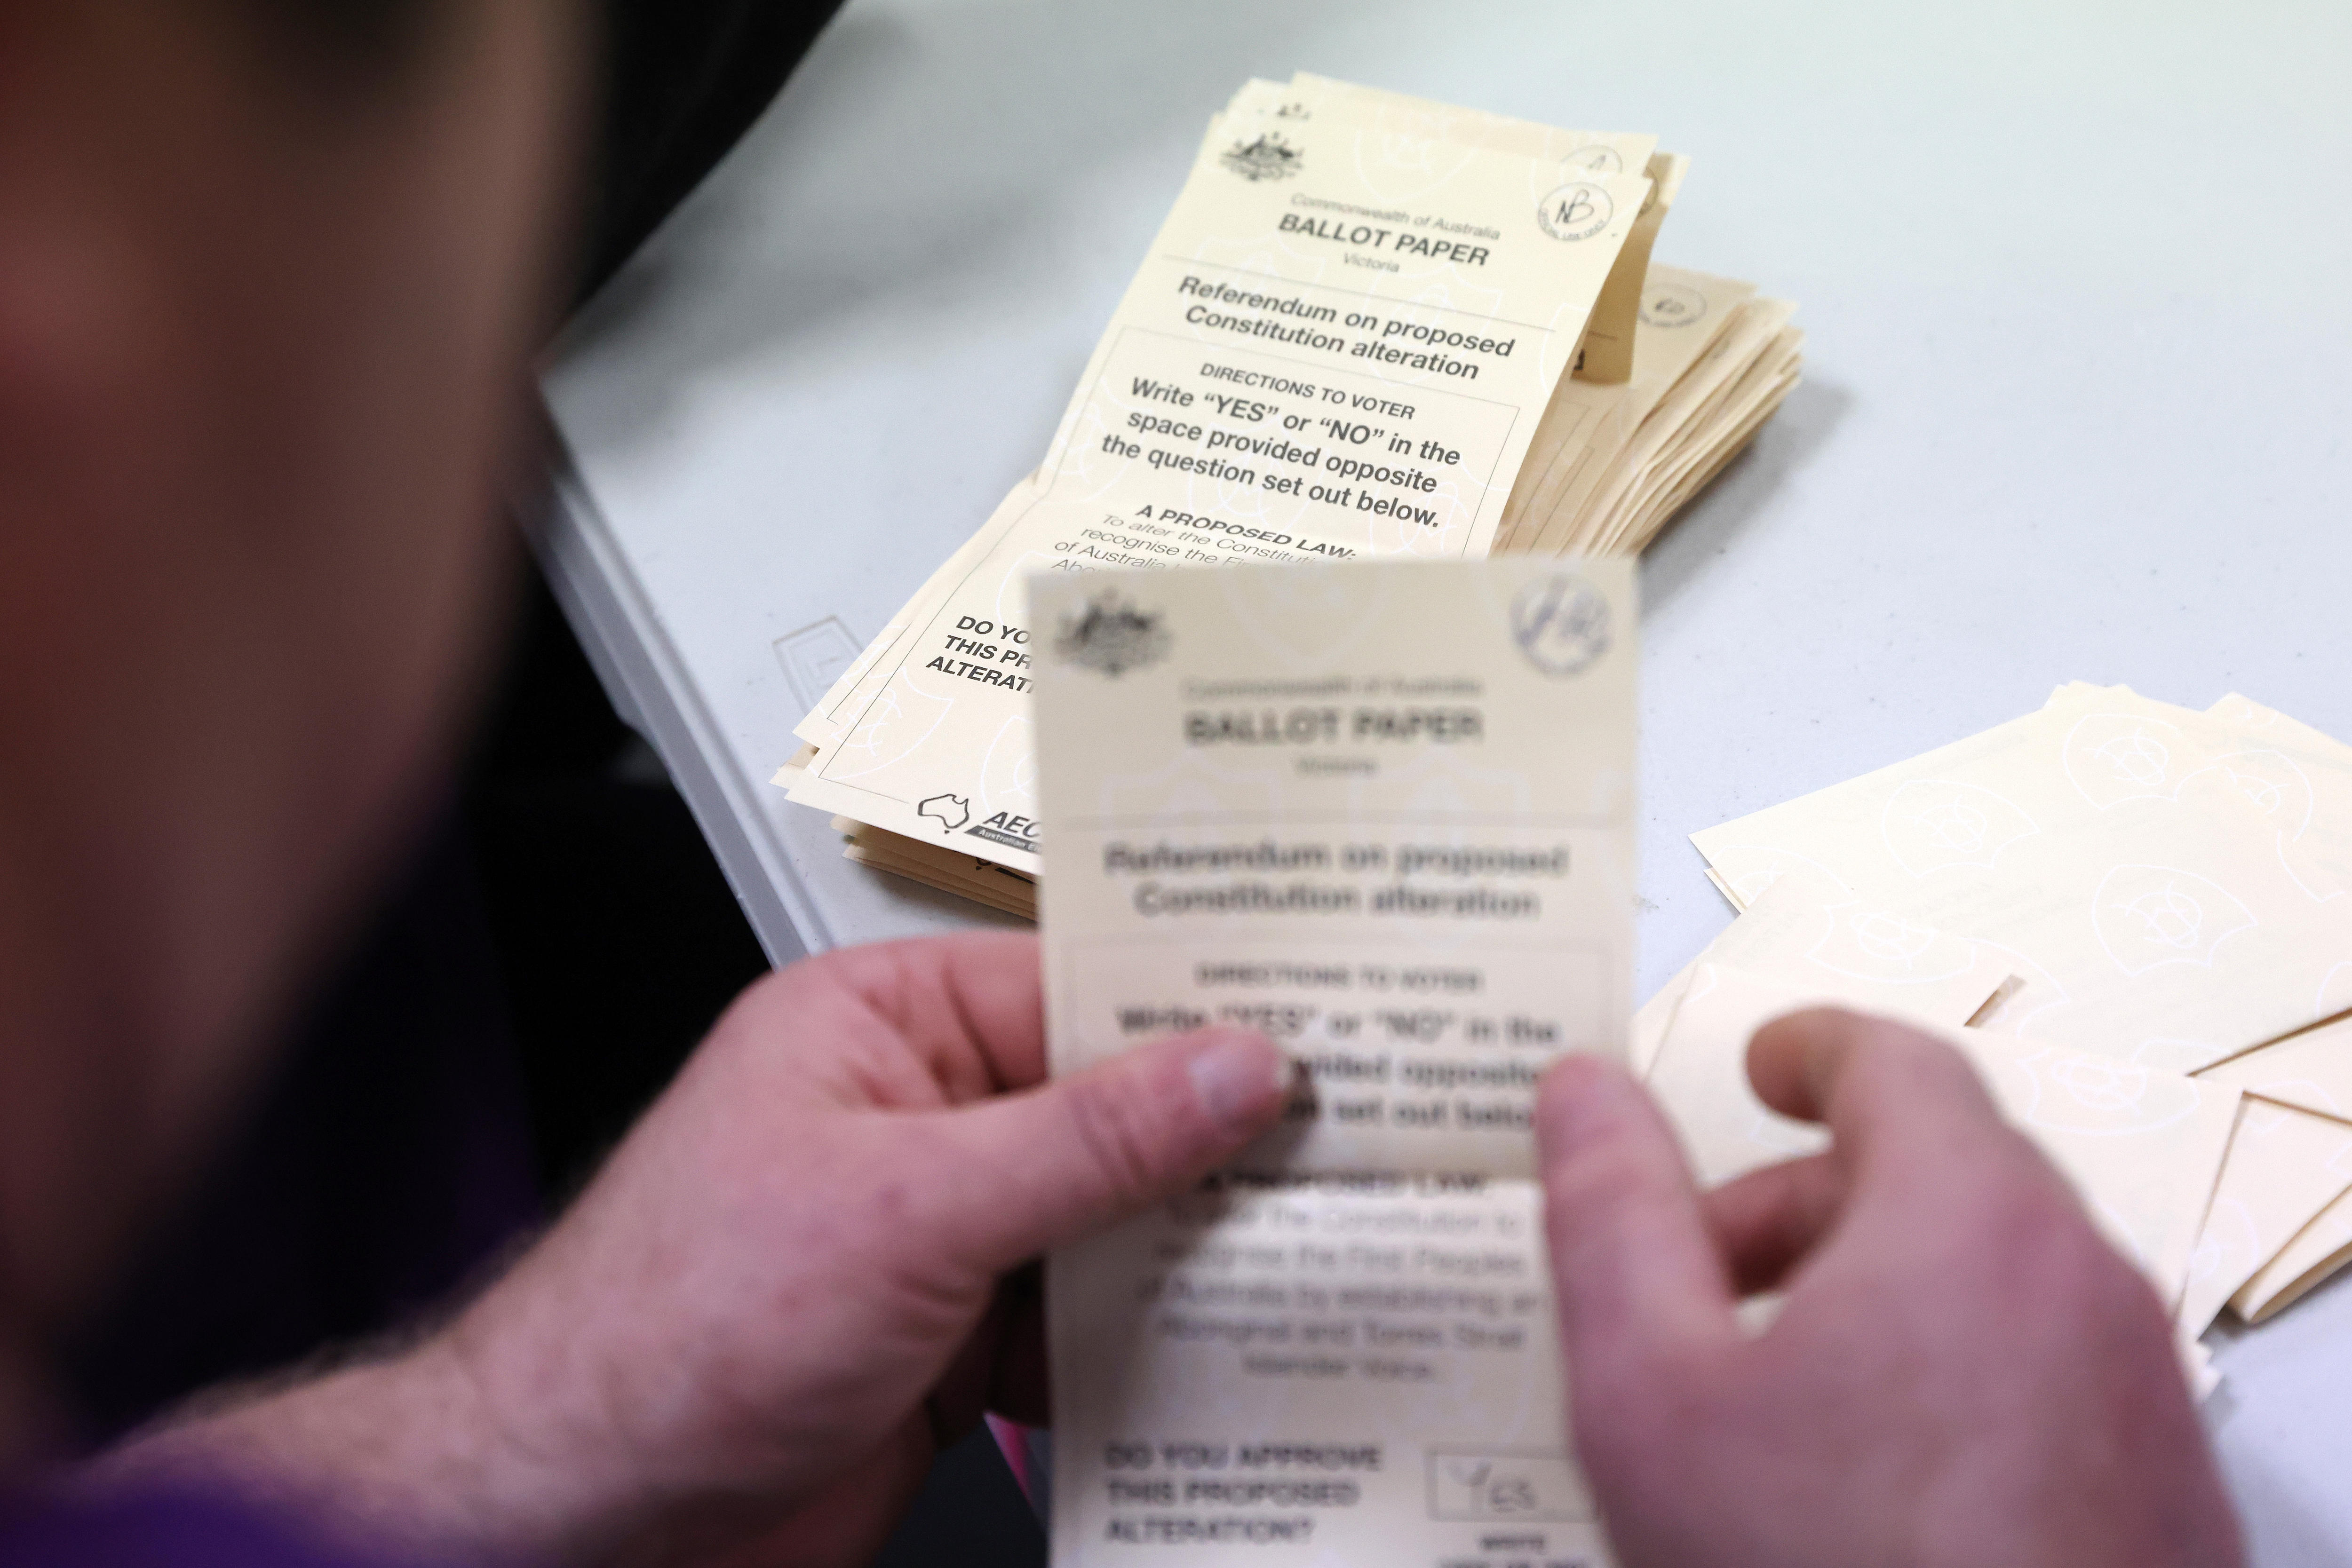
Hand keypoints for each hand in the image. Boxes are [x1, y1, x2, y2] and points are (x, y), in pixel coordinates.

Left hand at [95, 933, 1287, 1565]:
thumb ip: (1085, 1139)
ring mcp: (943, 1229)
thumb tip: (1228, 1068)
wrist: (583, 1518)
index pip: (1078, 983)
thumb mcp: (905, 1208)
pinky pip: (1088, 1318)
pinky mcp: (959, 1336)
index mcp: (885, 1026)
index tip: (1321, 1027)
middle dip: (1218, 1139)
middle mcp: (920, 1113)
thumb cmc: (669, 1331)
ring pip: (1112, 1218)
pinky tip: (1230, 1353)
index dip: (1202, 1008)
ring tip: (1321, 1251)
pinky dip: (1153, 1342)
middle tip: (1354, 1147)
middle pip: (1110, 1104)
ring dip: (1197, 1250)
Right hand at [1535, 1008, 2242, 1567]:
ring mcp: (2142, 1398)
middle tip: (1705, 1275)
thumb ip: (1607, 1215)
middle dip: (1809, 1200)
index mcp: (1969, 1224)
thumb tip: (1579, 1087)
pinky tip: (1866, 1485)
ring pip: (1997, 1280)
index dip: (1813, 1048)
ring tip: (1772, 1397)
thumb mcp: (1650, 1391)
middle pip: (1944, 1175)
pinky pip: (2047, 1372)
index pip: (1897, 1068)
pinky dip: (1949, 1370)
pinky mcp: (2165, 1495)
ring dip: (1879, 1289)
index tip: (1763, 1064)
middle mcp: (2085, 1288)